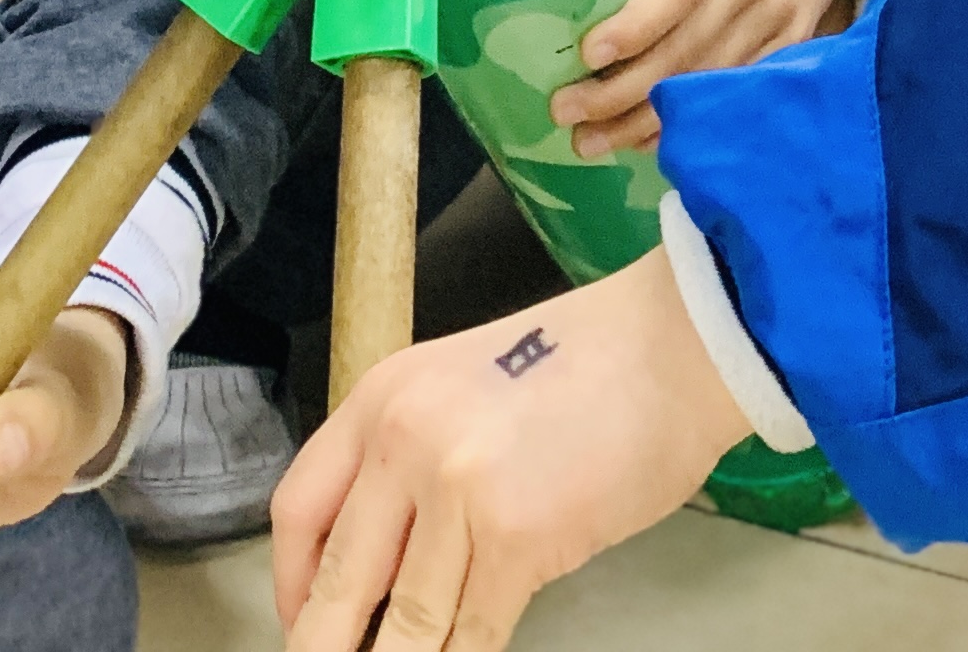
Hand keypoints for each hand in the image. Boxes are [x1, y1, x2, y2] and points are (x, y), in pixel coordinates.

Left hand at [273, 253, 750, 651]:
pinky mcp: (518, 538)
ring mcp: (458, 491)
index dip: (293, 585)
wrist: (674, 345)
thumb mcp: (464, 386)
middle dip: (329, 645)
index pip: (300, 509)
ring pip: (407, 623)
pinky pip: (473, 632)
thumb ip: (415, 460)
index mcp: (383, 396)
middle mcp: (405, 441)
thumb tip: (390, 558)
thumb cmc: (588, 362)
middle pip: (339, 580)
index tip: (304, 621)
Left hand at [549, 0, 879, 154]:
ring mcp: (779, 11)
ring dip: (649, 119)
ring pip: (710, 78)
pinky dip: (695, 118)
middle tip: (564, 112)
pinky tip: (647, 141)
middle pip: (687, 46)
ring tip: (588, 142)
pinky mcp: (793, 36)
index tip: (588, 52)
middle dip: (623, 90)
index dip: (637, 25)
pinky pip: (739, 87)